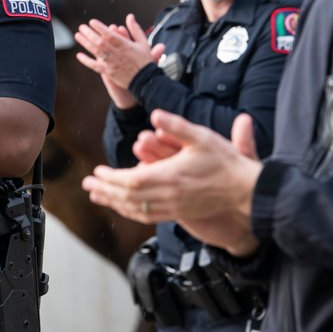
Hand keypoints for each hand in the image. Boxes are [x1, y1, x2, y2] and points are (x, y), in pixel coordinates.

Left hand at [74, 14, 161, 108]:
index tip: (92, 22)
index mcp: (124, 44)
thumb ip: (135, 29)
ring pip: (95, 51)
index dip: (99, 27)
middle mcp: (116, 53)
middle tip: (81, 27)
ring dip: (85, 43)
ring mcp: (111, 63)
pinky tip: (79, 55)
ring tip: (77, 35)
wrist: (146, 80)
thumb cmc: (145, 60)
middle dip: (89, 33)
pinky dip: (86, 60)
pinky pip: (95, 66)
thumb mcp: (143, 42)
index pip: (108, 33)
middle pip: (99, 41)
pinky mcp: (108, 72)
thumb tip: (130, 16)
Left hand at [82, 110, 262, 255]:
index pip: (130, 180)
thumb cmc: (225, 161)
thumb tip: (155, 114)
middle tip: (87, 185)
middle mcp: (169, 196)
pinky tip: (124, 207)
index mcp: (170, 176)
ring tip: (98, 197)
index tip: (97, 172)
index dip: (110, 178)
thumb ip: (177, 126)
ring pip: (136, 210)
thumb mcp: (202, 136)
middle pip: (127, 197)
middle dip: (104, 191)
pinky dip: (131, 211)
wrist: (246, 191)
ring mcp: (174, 208)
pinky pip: (149, 217)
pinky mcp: (180, 213)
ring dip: (114, 203)